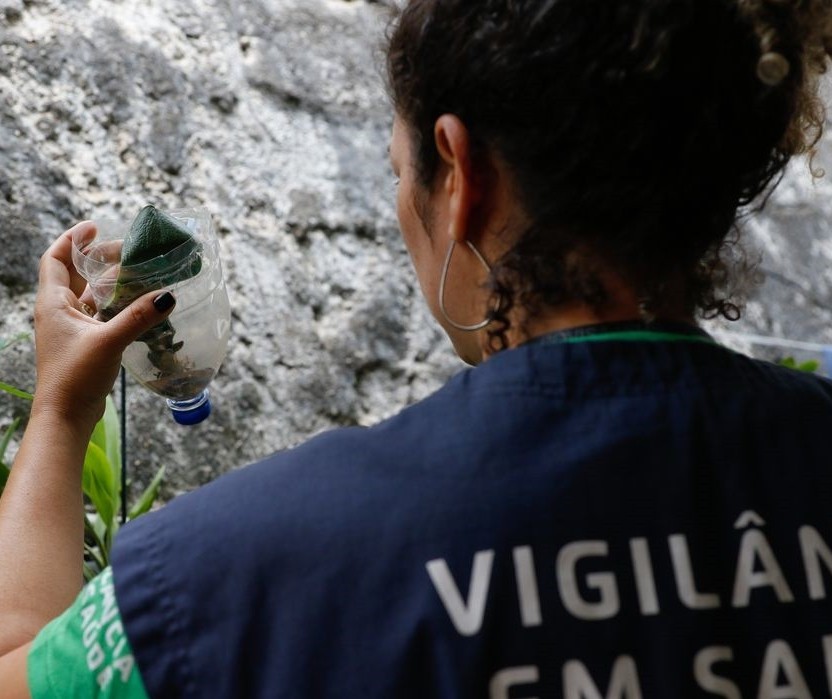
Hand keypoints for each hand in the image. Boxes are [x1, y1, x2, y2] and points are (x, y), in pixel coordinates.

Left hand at [31, 221, 175, 433]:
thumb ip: (138, 317)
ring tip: (135, 272)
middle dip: (99, 259)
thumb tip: (167, 295)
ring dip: (109, 282)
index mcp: (53, 303)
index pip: (55, 259)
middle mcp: (59, 312)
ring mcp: (71, 329)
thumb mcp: (109, 341)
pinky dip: (115, 305)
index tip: (94, 226)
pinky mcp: (84, 343)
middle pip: (76, 274)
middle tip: (127, 251)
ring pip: (89, 295)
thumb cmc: (76, 377)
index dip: (72, 239)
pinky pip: (99, 314)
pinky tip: (136, 305)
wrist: (66, 416)